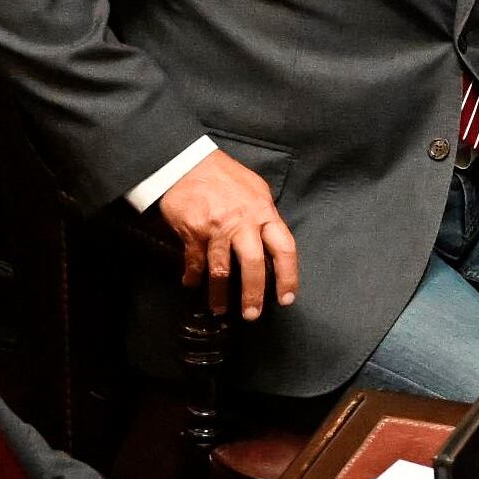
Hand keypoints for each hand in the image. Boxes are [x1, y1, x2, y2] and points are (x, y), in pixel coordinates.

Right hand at [156, 149, 298, 319]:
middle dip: (253, 293)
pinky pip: (195, 262)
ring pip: (221, 269)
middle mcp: (243, 223)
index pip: (285, 248)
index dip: (289, 275)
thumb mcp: (256, 190)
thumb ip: (265, 216)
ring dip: (219, 293)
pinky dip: (193, 276)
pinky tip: (192, 284)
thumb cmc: (226, 176)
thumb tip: (272, 241)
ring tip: (220, 309)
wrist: (189, 163)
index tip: (287, 297)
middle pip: (253, 264)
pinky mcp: (193, 232)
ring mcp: (216, 228)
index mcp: (264, 212)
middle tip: (252, 314)